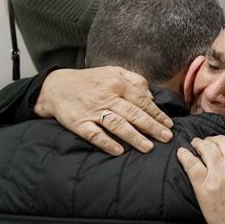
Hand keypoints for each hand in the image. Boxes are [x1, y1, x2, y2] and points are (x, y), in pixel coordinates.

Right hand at [34, 66, 172, 154]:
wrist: (55, 86)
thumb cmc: (90, 80)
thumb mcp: (113, 72)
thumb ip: (135, 80)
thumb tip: (151, 97)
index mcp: (117, 84)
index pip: (142, 101)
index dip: (157, 114)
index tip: (169, 125)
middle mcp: (107, 97)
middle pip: (133, 114)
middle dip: (152, 127)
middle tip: (166, 138)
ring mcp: (92, 111)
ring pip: (117, 125)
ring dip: (134, 136)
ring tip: (148, 147)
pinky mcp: (79, 123)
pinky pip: (94, 135)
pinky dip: (107, 143)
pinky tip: (119, 151)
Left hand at [177, 135, 224, 223]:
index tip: (223, 142)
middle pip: (221, 142)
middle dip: (213, 139)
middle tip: (207, 141)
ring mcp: (218, 174)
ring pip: (206, 149)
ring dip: (199, 143)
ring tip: (195, 143)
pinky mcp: (204, 186)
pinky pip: (192, 165)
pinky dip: (185, 156)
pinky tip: (182, 152)